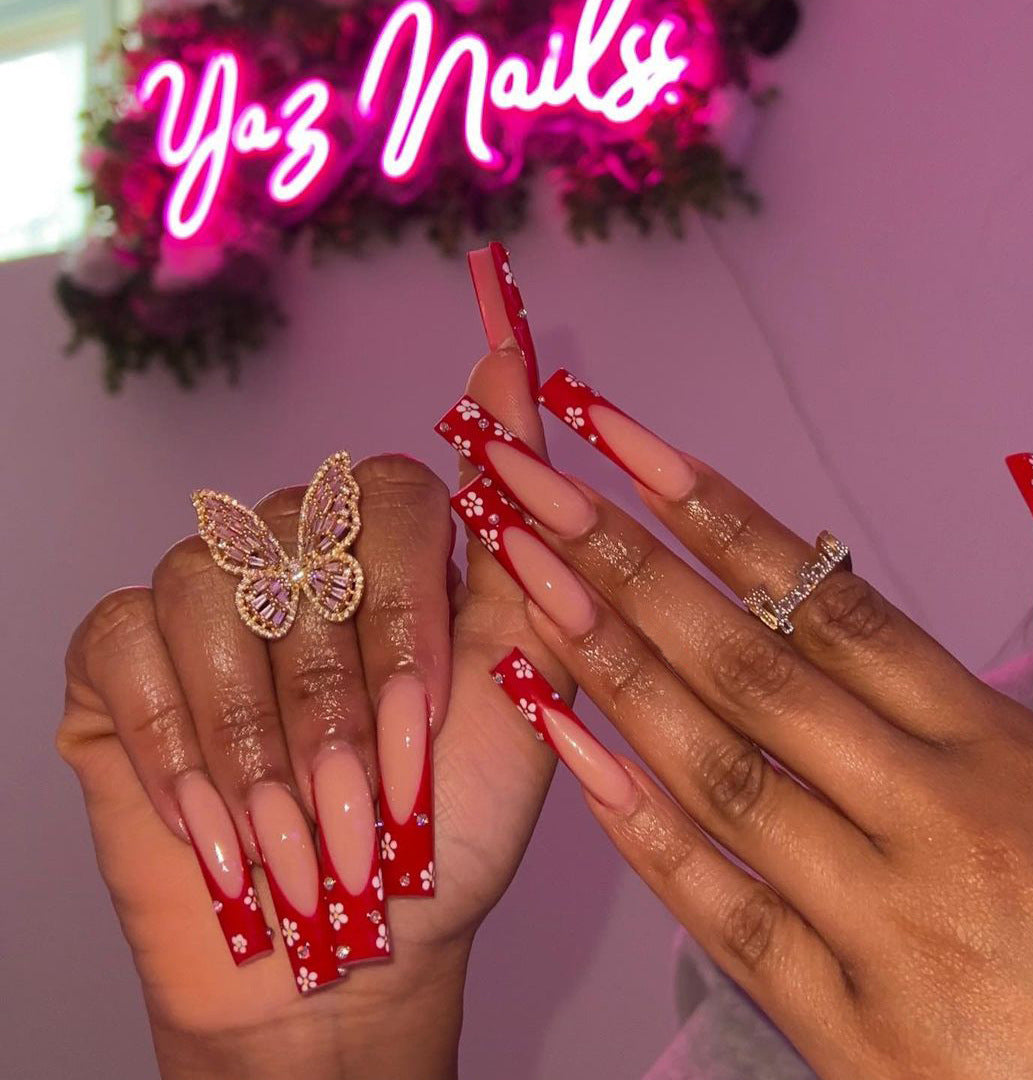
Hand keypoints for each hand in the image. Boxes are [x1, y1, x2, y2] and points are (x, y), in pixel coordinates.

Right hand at [57, 350, 570, 1079]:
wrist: (353, 953)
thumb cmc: (449, 829)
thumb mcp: (518, 691)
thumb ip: (525, 542)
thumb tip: (517, 373)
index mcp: (394, 554)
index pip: (392, 494)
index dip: (408, 611)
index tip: (429, 718)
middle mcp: (296, 551)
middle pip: (299, 545)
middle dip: (338, 702)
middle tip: (369, 812)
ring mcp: (206, 593)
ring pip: (210, 588)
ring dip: (259, 737)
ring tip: (295, 843)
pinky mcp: (121, 650)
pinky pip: (126, 640)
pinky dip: (178, 746)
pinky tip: (216, 829)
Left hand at [453, 371, 1032, 1079]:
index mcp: (995, 750)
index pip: (833, 604)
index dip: (720, 516)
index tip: (627, 446)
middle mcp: (933, 816)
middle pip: (751, 664)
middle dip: (628, 563)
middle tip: (534, 487)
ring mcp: (884, 923)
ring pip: (721, 769)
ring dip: (612, 665)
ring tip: (526, 582)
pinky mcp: (847, 1028)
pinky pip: (723, 910)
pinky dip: (639, 827)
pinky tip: (567, 749)